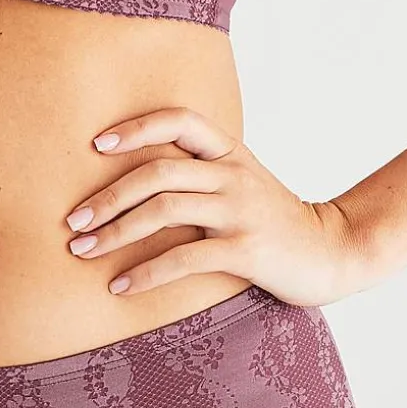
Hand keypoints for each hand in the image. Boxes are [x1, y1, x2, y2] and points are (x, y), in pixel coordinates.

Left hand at [64, 105, 365, 308]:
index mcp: (230, 152)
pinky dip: (146, 273)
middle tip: (73, 219)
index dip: (136, 127)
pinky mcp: (246, 250)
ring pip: (164, 210)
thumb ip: (201, 175)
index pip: (179, 120)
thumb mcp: (241, 184)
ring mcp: (240, 210)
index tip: (95, 144)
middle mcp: (233, 174)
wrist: (333, 251)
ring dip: (116, 232)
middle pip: (158, 171)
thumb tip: (138, 181)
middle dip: (108, 195)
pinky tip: (121, 287)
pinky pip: (184, 257)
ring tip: (83, 250)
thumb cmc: (275, 220)